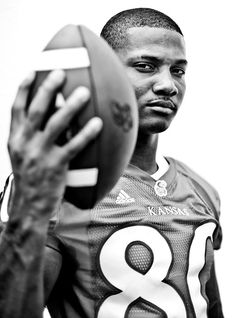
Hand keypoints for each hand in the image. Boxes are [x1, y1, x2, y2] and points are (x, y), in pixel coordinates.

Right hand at [7, 69, 102, 220]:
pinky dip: (85, 134)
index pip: (16, 107)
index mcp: (14, 137)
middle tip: (61, 72)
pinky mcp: (55, 167)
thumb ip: (33, 135)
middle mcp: (24, 142)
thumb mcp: (23, 155)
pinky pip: (73, 146)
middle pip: (36, 110)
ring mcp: (39, 154)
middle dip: (48, 88)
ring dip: (70, 107)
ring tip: (84, 92)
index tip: (34, 70)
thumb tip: (53, 115)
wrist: (28, 207)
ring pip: (55, 125)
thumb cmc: (30, 178)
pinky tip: (97, 123)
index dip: (24, 87)